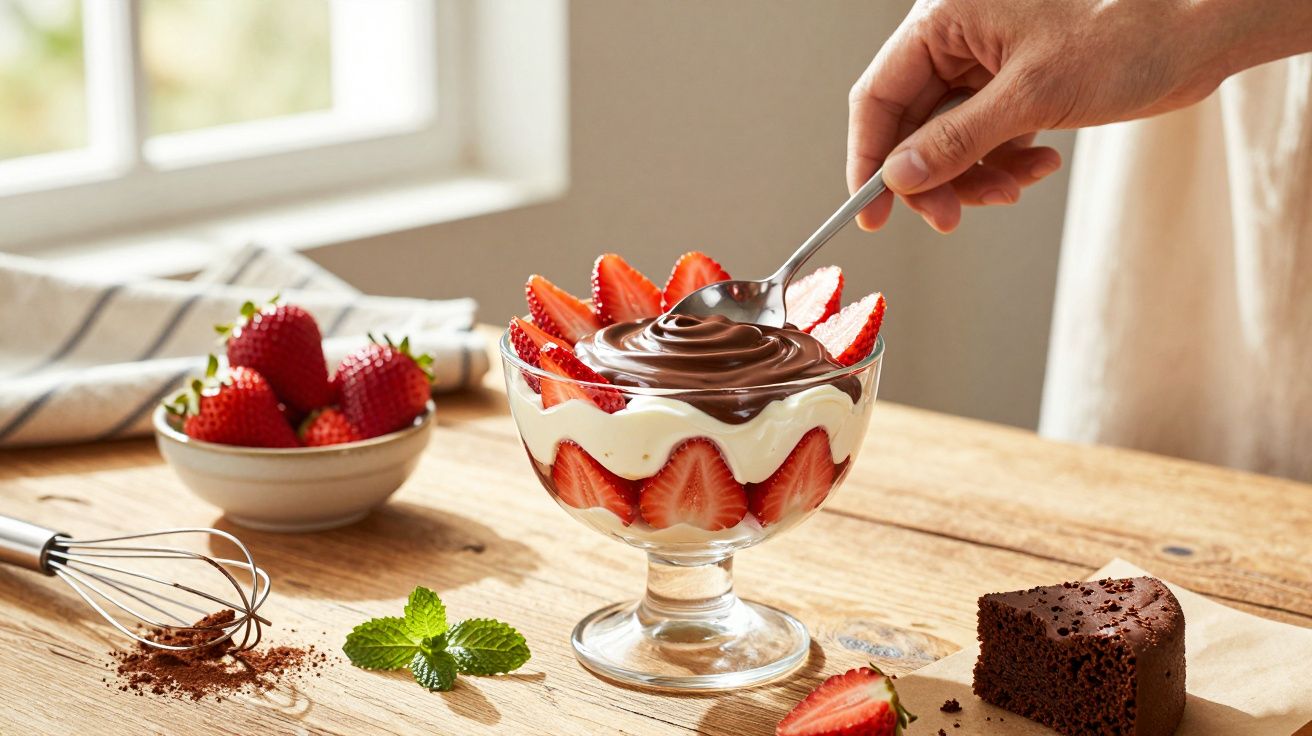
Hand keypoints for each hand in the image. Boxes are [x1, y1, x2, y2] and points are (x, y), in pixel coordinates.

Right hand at [847, 0, 1311, 232]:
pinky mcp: (1018, 82)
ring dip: (974, 175)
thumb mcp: (1031, 95)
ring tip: (1015, 187)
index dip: (869, 158)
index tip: (871, 213)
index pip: (880, 96)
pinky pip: (986, 135)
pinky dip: (1003, 161)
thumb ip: (956, 140)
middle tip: (951, 218)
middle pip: (913, 125)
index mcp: (945, 17)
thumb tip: (899, 178)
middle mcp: (958, 36)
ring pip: (950, 138)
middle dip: (934, 176)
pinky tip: (1039, 165)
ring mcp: (988, 60)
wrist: (1202, 28)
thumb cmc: (1126, 34)